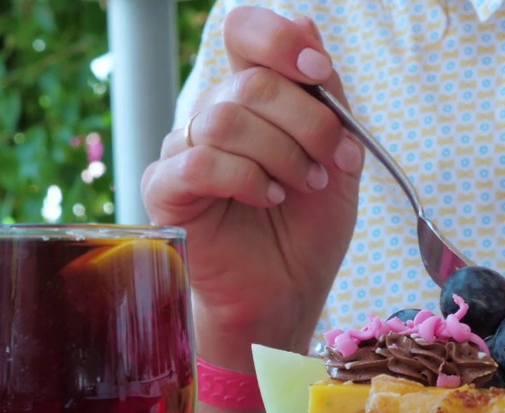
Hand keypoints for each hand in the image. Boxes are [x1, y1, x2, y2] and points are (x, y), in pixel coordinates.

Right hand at [141, 7, 362, 377]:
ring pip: (225, 119)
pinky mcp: (166, 191)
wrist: (289, 294)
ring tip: (300, 187)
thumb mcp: (338, 156)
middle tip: (330, 165)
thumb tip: (306, 22)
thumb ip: (325, 95)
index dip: (280, 42)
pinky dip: (245, 178)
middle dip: (306, 123)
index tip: (319, 75)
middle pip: (250, 83)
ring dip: (280, 154)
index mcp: (253, 98)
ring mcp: (184, 151)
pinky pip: (199, 161)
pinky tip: (268, 199)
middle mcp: (213, 115)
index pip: (244, 31)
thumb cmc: (308, 229)